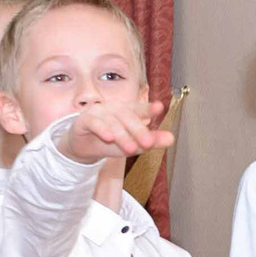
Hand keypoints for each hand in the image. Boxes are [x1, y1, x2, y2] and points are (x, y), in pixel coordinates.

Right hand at [53, 100, 175, 163]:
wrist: (83, 147)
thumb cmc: (110, 141)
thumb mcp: (132, 143)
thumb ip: (151, 140)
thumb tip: (172, 139)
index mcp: (128, 111)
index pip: (140, 109)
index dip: (148, 109)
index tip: (159, 107)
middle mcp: (114, 108)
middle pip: (128, 117)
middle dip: (139, 131)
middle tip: (148, 143)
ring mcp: (99, 112)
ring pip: (113, 122)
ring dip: (122, 135)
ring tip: (131, 149)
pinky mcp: (84, 120)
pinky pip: (94, 123)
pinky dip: (102, 129)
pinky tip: (108, 137)